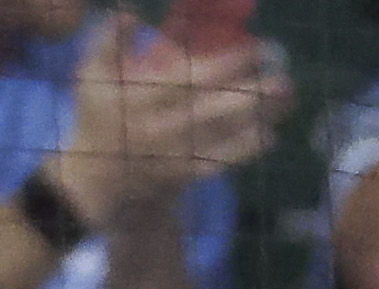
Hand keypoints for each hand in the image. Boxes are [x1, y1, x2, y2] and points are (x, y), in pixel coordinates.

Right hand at [51, 14, 287, 227]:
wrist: (96, 181)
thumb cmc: (100, 116)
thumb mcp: (92, 77)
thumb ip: (110, 42)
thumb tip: (128, 9)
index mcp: (135, 101)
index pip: (186, 82)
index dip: (224, 66)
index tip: (254, 49)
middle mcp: (154, 131)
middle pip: (210, 111)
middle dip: (250, 93)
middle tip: (281, 74)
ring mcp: (168, 157)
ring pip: (219, 137)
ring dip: (256, 119)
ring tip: (286, 97)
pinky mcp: (179, 178)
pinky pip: (216, 164)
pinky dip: (243, 151)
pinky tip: (269, 134)